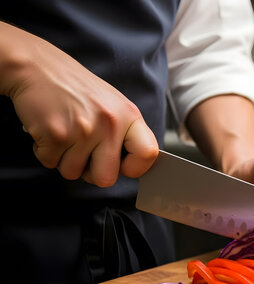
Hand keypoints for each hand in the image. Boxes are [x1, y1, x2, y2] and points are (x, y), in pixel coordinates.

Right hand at [0, 22, 157, 186]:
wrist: (37, 67)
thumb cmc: (75, 89)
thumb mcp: (113, 104)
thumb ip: (125, 133)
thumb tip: (130, 166)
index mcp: (129, 115)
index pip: (148, 155)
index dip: (134, 168)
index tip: (121, 165)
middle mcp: (110, 123)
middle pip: (106, 179)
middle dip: (90, 172)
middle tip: (83, 154)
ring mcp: (83, 130)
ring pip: (73, 173)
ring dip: (64, 160)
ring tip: (64, 135)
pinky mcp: (55, 135)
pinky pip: (50, 163)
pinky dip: (45, 152)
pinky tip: (49, 131)